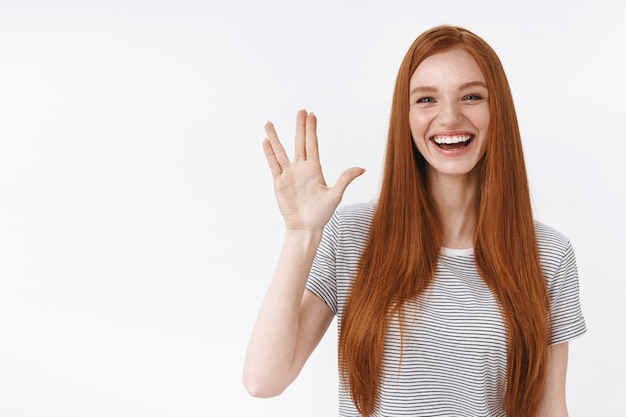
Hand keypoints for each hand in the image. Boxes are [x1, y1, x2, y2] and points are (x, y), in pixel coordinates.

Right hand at [263, 109, 364, 231]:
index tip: (311, 114)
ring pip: (281, 151)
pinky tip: (266, 142)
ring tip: (269, 123)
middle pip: (299, 143)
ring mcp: (289, 174)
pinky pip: (273, 165)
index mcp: (315, 169)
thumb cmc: (322, 214)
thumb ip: (345, 179)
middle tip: (300, 110)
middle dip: (300, 126)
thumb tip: (362, 168)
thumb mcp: (335, 195)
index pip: (312, 144)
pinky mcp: (279, 182)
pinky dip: (269, 153)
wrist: (306, 227)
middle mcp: (301, 169)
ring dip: (275, 137)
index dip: (311, 130)